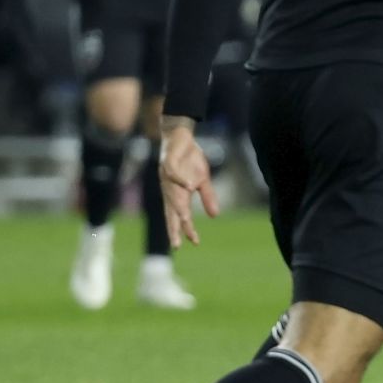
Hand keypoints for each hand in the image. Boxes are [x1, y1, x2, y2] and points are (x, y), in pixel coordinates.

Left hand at [158, 121, 218, 247]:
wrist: (180, 138)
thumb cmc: (190, 160)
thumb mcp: (203, 180)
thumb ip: (207, 197)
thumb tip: (214, 216)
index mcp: (178, 195)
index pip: (180, 217)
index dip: (185, 230)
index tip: (195, 242)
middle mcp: (170, 189)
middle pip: (171, 212)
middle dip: (174, 228)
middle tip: (176, 244)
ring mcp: (168, 177)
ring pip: (172, 196)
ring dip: (178, 208)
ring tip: (185, 220)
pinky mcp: (169, 163)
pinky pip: (174, 174)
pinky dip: (181, 180)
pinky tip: (189, 186)